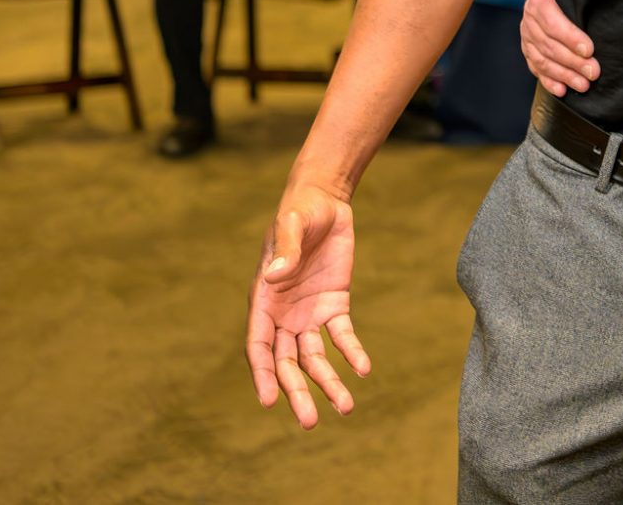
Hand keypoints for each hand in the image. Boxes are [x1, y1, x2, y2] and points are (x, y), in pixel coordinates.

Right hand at [246, 184, 369, 428]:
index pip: (259, 346)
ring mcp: (308, 313)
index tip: (269, 401)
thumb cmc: (299, 211)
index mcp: (264, 300)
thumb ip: (284, 251)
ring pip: (315, 357)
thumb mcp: (290, 225)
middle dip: (297, 392)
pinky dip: (352, 352)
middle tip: (311, 422)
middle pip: (287, 362)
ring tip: (346, 407)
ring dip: (328, 381)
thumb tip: (275, 275)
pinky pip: (342, 335)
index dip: (263, 374)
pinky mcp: (334, 305)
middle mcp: (283, 314)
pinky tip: (364, 368)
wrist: (325, 201)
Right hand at [520, 0, 599, 95]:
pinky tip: (562, 90)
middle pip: (548, 43)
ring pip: (542, 58)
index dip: (570, 36)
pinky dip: (548, 79)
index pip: (552, 19)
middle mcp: (529, 14)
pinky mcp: (528, 45)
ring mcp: (527, 31)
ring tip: (583, 85)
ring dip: (563, 75)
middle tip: (594, 72)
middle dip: (572, 62)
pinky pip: (535, 65)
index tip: (590, 49)